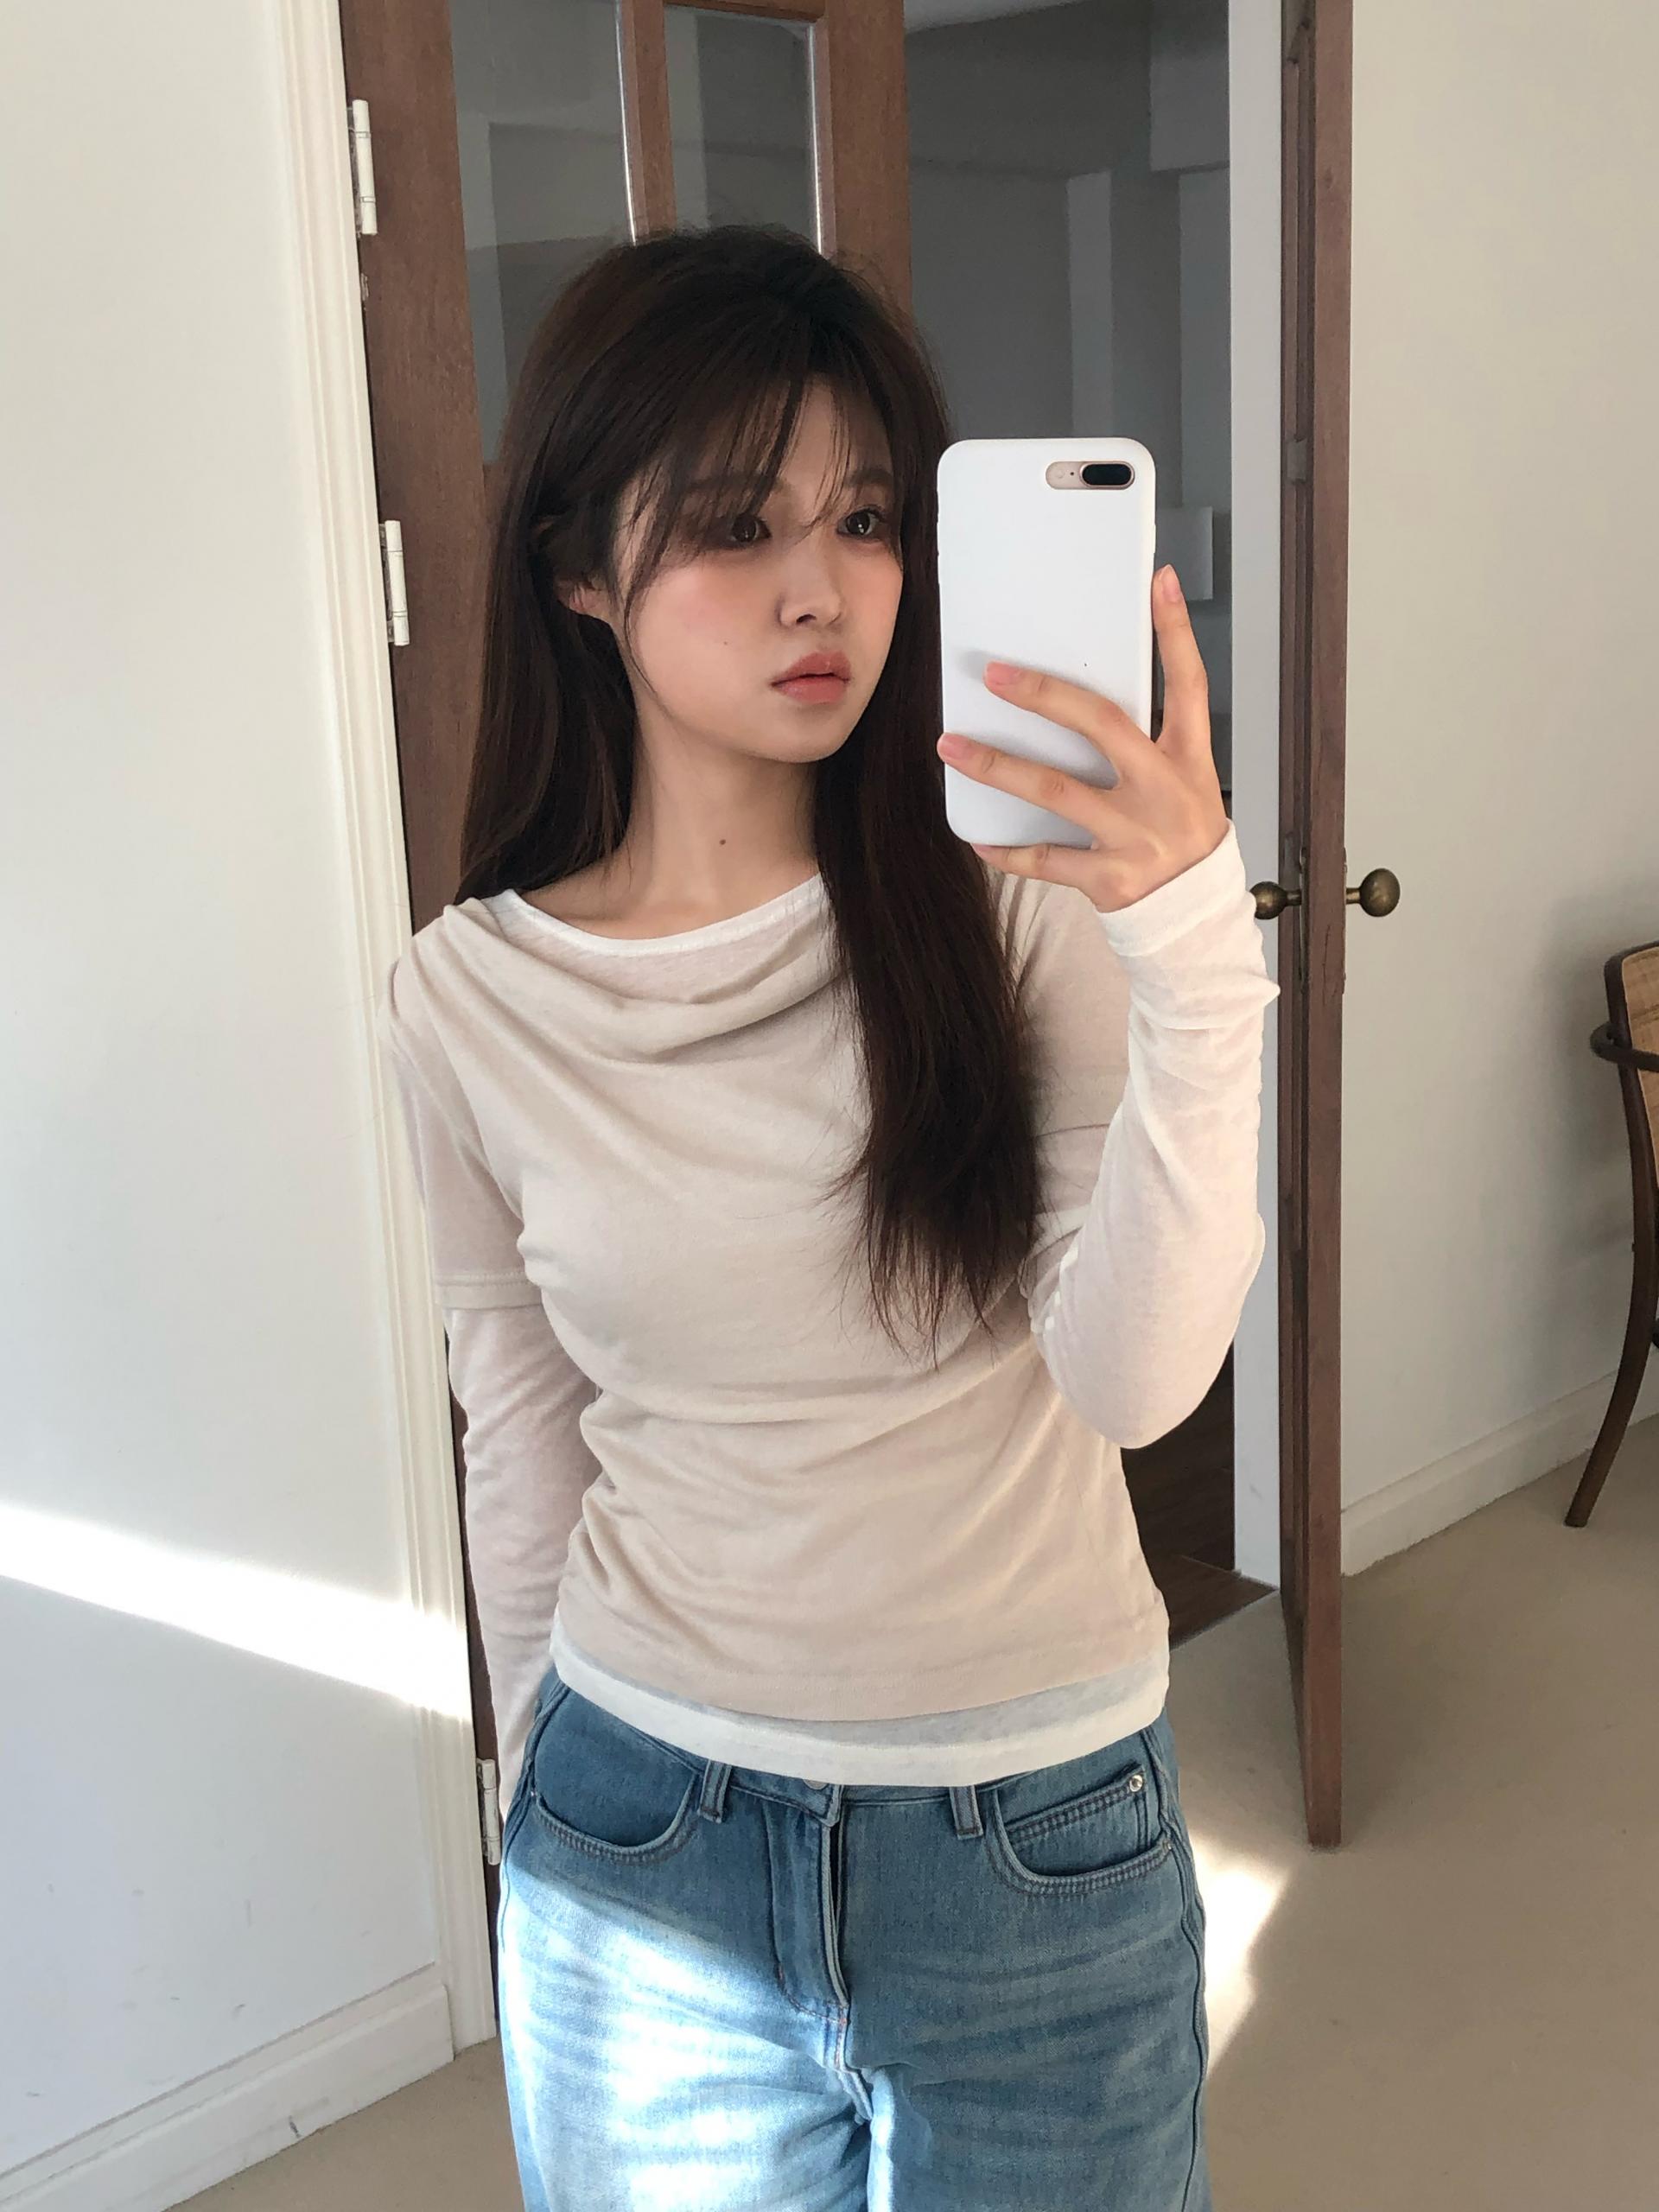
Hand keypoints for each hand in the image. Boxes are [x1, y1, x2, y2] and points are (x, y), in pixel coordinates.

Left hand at [935, 565, 1229, 915]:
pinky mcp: (1109, 877)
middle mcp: (1164, 790)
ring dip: (999, 766)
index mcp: (1189, 758)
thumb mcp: (1187, 782)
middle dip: (1045, 695)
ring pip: (1057, 790)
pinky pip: (1045, 859)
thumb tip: (1079, 697)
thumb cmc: (1181, 837)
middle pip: (1102, 726)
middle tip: (995, 674)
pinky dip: (1007, 851)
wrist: (1196, 917)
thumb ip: (1147, 740)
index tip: (1160, 581)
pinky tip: (975, 837)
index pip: (1189, 683)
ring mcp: (1135, 834)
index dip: (1175, 632)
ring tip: (952, 746)